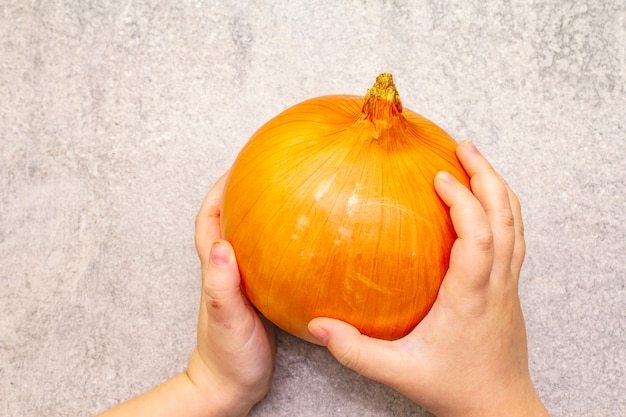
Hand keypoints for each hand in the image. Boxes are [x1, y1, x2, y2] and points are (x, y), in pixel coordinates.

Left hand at [189, 171, 276, 415]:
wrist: (231, 387)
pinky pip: (266, 261)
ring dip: (258, 216)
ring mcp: (242, 284)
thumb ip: (222, 286)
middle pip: (227, 221)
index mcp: (216, 270)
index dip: (219, 191)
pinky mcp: (258, 297)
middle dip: (239, 194)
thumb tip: (223, 247)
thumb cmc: (227, 356)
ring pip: (248, 239)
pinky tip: (296, 245)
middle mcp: (227, 271)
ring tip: (282, 199)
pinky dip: (276, 246)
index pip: (209, 220)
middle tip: (263, 175)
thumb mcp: (226, 319)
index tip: (236, 168)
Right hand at [308, 141, 548, 416]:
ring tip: (475, 160)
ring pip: (515, 224)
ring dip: (497, 187)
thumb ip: (355, 350)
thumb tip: (317, 326)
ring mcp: (508, 284)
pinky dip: (501, 209)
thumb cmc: (455, 389)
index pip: (478, 235)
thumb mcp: (399, 372)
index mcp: (471, 296)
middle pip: (505, 217)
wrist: (499, 408)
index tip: (440, 176)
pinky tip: (482, 202)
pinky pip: (513, 237)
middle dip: (487, 176)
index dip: (463, 200)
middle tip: (463, 146)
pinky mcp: (509, 288)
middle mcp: (497, 283)